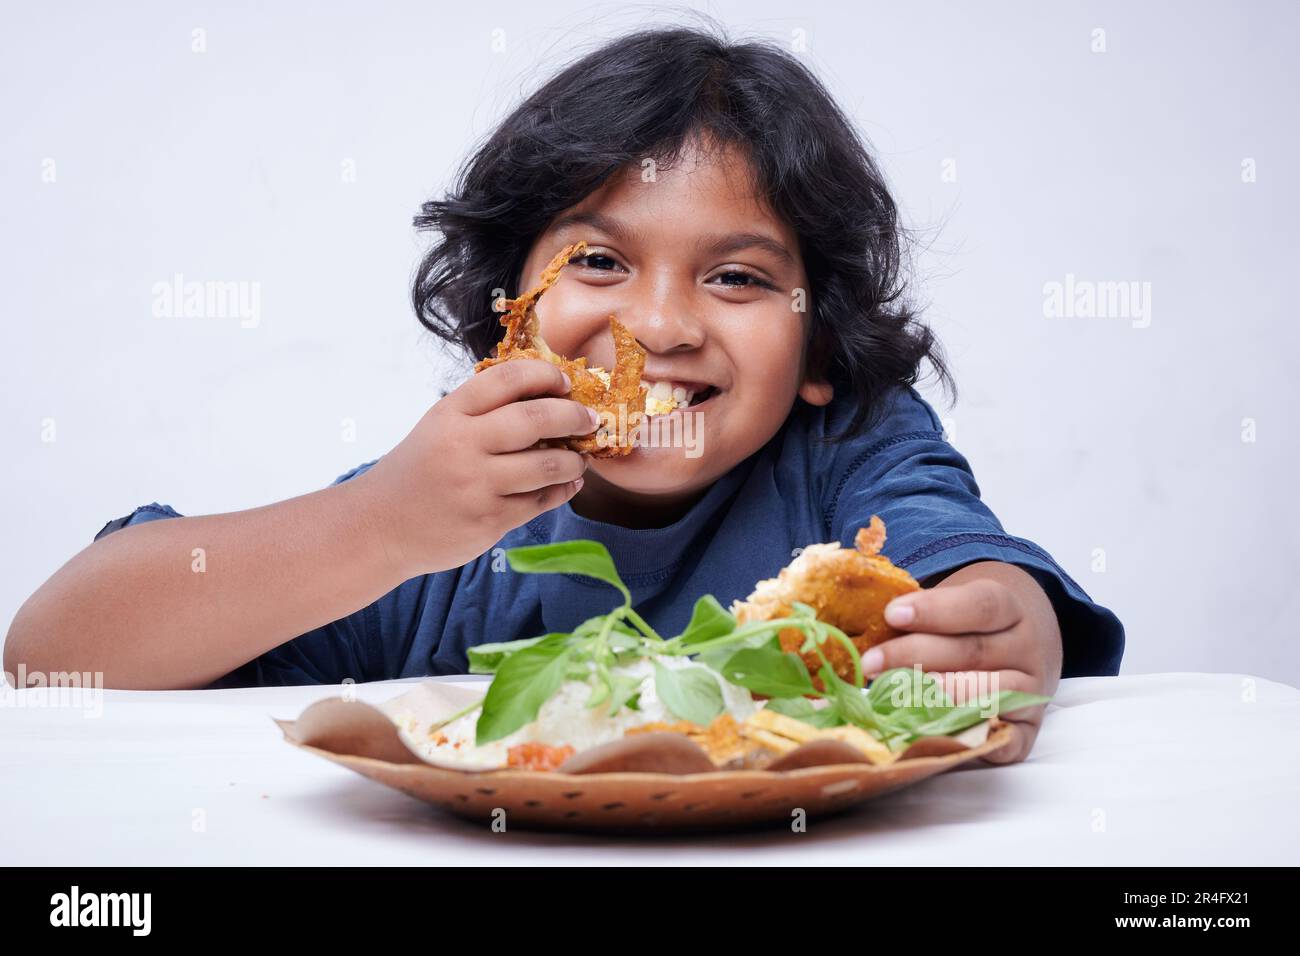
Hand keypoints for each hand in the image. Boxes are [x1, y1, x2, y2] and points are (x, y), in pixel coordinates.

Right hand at [357, 359, 597, 575]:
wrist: (379, 526)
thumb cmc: (420, 471)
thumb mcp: (439, 426)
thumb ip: (484, 411)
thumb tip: (551, 396)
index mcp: (450, 413)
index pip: (508, 378)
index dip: (546, 375)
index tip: (567, 383)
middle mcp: (463, 445)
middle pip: (536, 419)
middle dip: (574, 417)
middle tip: (590, 420)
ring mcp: (476, 485)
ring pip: (548, 465)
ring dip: (575, 460)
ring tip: (579, 459)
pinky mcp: (488, 521)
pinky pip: (541, 501)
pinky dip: (562, 490)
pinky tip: (567, 484)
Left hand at [867, 561, 1062, 764]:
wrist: (1022, 650)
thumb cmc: (969, 629)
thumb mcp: (954, 609)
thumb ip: (918, 616)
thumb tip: (859, 625)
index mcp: (1009, 608)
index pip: (979, 605)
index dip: (935, 609)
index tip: (891, 613)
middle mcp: (1026, 648)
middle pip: (972, 651)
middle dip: (914, 656)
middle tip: (870, 662)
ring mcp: (1031, 691)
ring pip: (986, 694)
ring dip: (935, 696)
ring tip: (891, 696)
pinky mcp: (1026, 731)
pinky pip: (1002, 741)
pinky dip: (968, 738)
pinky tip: (930, 732)